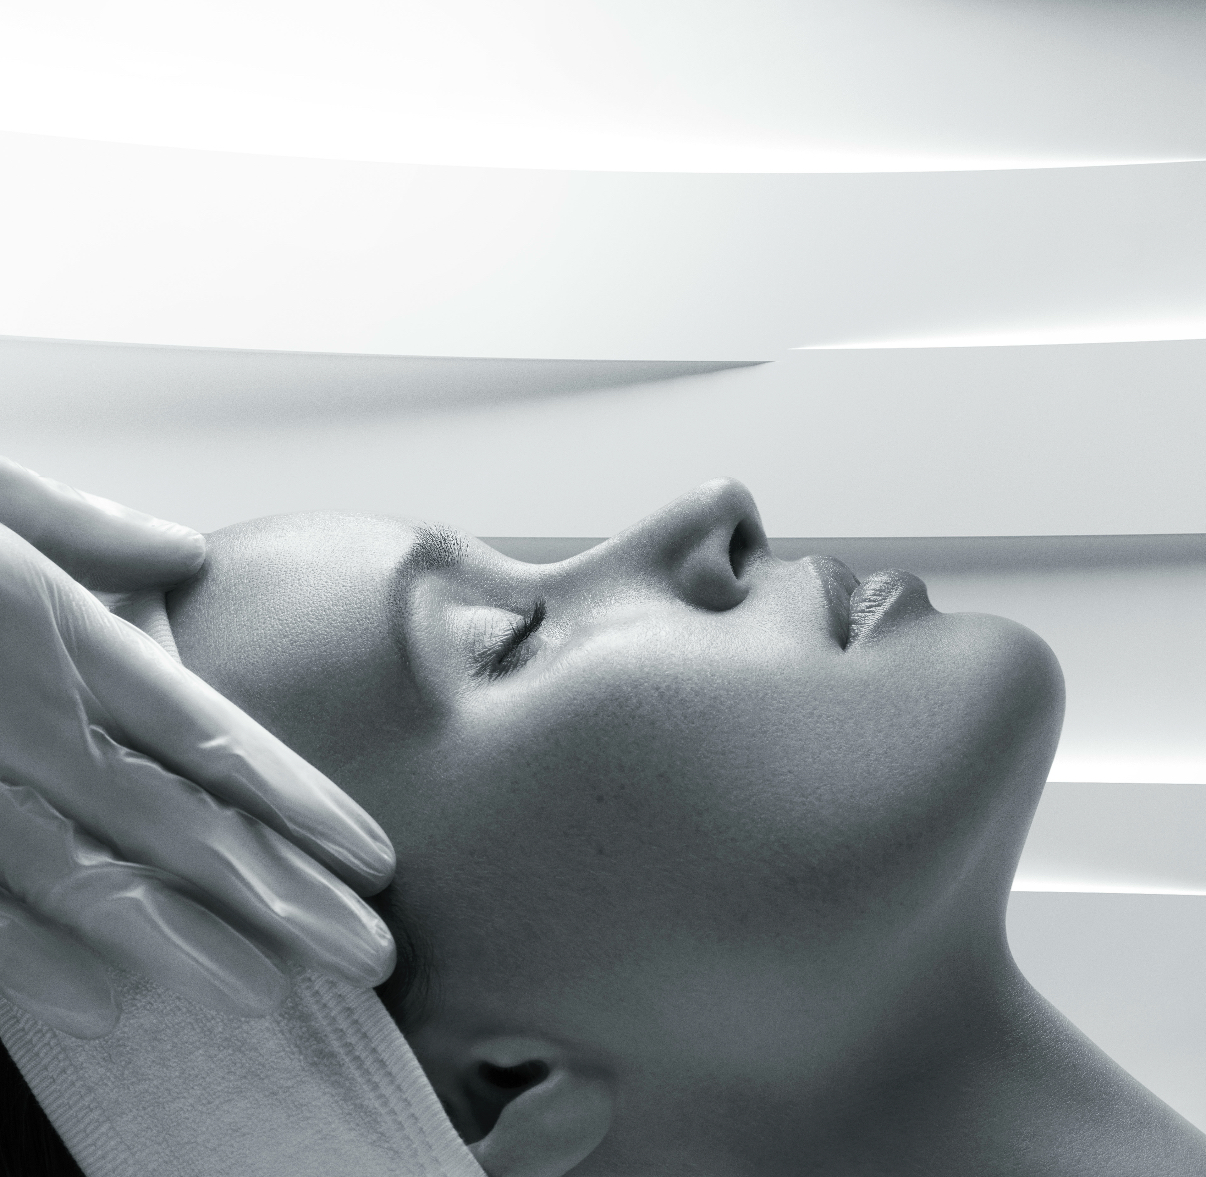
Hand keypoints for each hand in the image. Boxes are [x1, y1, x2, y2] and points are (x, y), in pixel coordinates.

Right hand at [0, 459, 395, 1038]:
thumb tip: (182, 550)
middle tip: (368, 953)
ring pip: (89, 882)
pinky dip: (40, 967)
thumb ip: (82, 527)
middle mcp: (21, 723)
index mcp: (54, 636)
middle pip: (178, 826)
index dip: (301, 802)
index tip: (372, 855)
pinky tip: (109, 1004)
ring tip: (276, 990)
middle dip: (282, 896)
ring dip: (189, 942)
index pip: (213, 736)